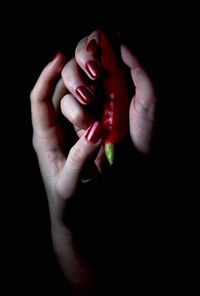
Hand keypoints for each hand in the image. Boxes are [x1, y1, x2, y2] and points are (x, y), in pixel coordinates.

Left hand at [30, 52, 103, 209]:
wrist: (73, 214)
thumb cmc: (67, 201)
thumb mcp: (71, 183)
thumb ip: (80, 158)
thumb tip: (97, 130)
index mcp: (44, 138)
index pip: (39, 100)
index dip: (46, 76)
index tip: (60, 57)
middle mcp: (53, 130)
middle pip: (54, 93)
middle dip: (69, 79)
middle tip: (89, 73)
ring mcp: (68, 132)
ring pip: (72, 99)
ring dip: (84, 90)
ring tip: (98, 82)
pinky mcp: (82, 136)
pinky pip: (87, 112)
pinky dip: (95, 101)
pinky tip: (106, 94)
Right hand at [61, 30, 156, 156]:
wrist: (138, 164)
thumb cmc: (148, 132)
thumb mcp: (151, 97)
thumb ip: (139, 66)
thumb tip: (121, 36)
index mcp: (121, 73)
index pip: (99, 46)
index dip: (92, 45)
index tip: (96, 55)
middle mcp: (103, 83)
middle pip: (78, 59)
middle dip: (81, 65)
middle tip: (94, 75)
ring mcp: (90, 100)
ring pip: (68, 81)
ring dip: (75, 86)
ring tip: (90, 101)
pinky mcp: (80, 117)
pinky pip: (66, 104)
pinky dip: (73, 109)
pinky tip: (88, 121)